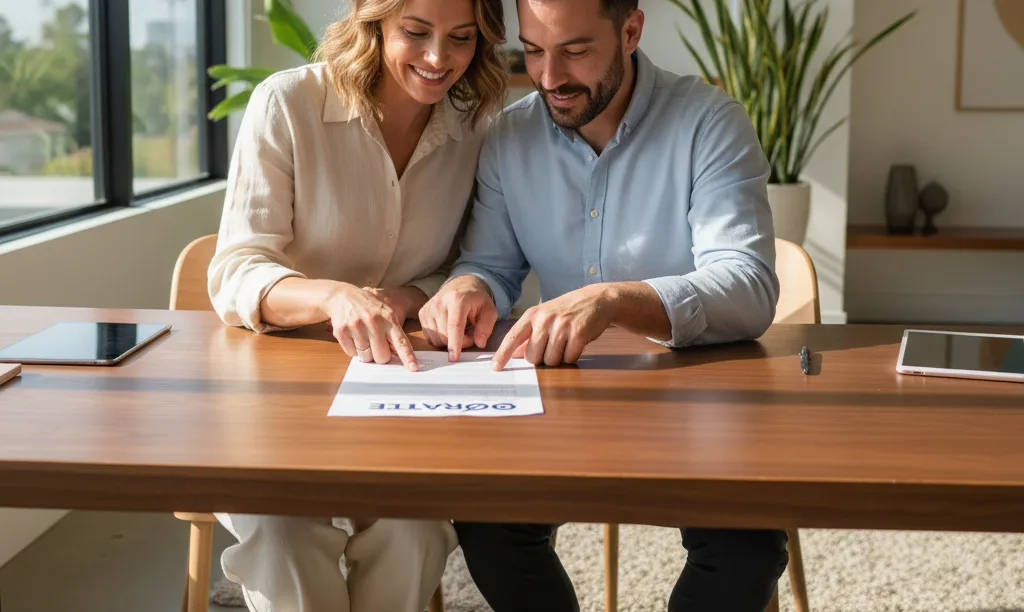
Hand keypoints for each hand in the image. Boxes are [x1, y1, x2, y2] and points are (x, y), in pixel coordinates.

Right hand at [322, 284, 418, 370]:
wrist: (342, 296)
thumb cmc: (367, 307)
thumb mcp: (385, 314)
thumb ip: (393, 333)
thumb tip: (398, 354)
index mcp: (388, 317)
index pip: (400, 341)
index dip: (407, 356)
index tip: (413, 368)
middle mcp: (373, 321)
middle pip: (382, 356)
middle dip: (380, 356)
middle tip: (375, 344)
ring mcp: (356, 326)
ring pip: (366, 357)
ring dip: (365, 352)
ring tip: (362, 336)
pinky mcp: (341, 331)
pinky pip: (351, 353)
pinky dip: (353, 349)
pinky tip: (352, 335)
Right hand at [419, 275, 498, 361]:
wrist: (461, 285)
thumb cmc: (476, 299)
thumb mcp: (489, 311)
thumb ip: (486, 327)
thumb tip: (479, 343)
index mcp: (457, 299)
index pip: (454, 325)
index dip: (455, 343)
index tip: (454, 358)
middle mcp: (439, 303)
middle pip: (444, 336)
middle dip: (459, 342)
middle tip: (470, 334)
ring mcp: (428, 308)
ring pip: (436, 339)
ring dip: (449, 341)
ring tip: (460, 330)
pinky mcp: (422, 314)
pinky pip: (430, 337)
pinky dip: (440, 339)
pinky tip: (448, 329)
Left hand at [492, 285, 613, 370]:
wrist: (596, 299)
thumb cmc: (567, 310)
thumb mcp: (545, 316)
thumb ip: (529, 335)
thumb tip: (515, 354)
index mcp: (532, 315)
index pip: (513, 337)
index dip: (503, 354)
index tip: (495, 367)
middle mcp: (545, 320)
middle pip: (533, 357)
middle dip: (541, 359)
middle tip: (552, 346)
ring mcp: (562, 326)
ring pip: (551, 361)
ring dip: (558, 358)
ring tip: (565, 343)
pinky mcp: (578, 333)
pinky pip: (569, 358)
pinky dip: (572, 356)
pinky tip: (576, 343)